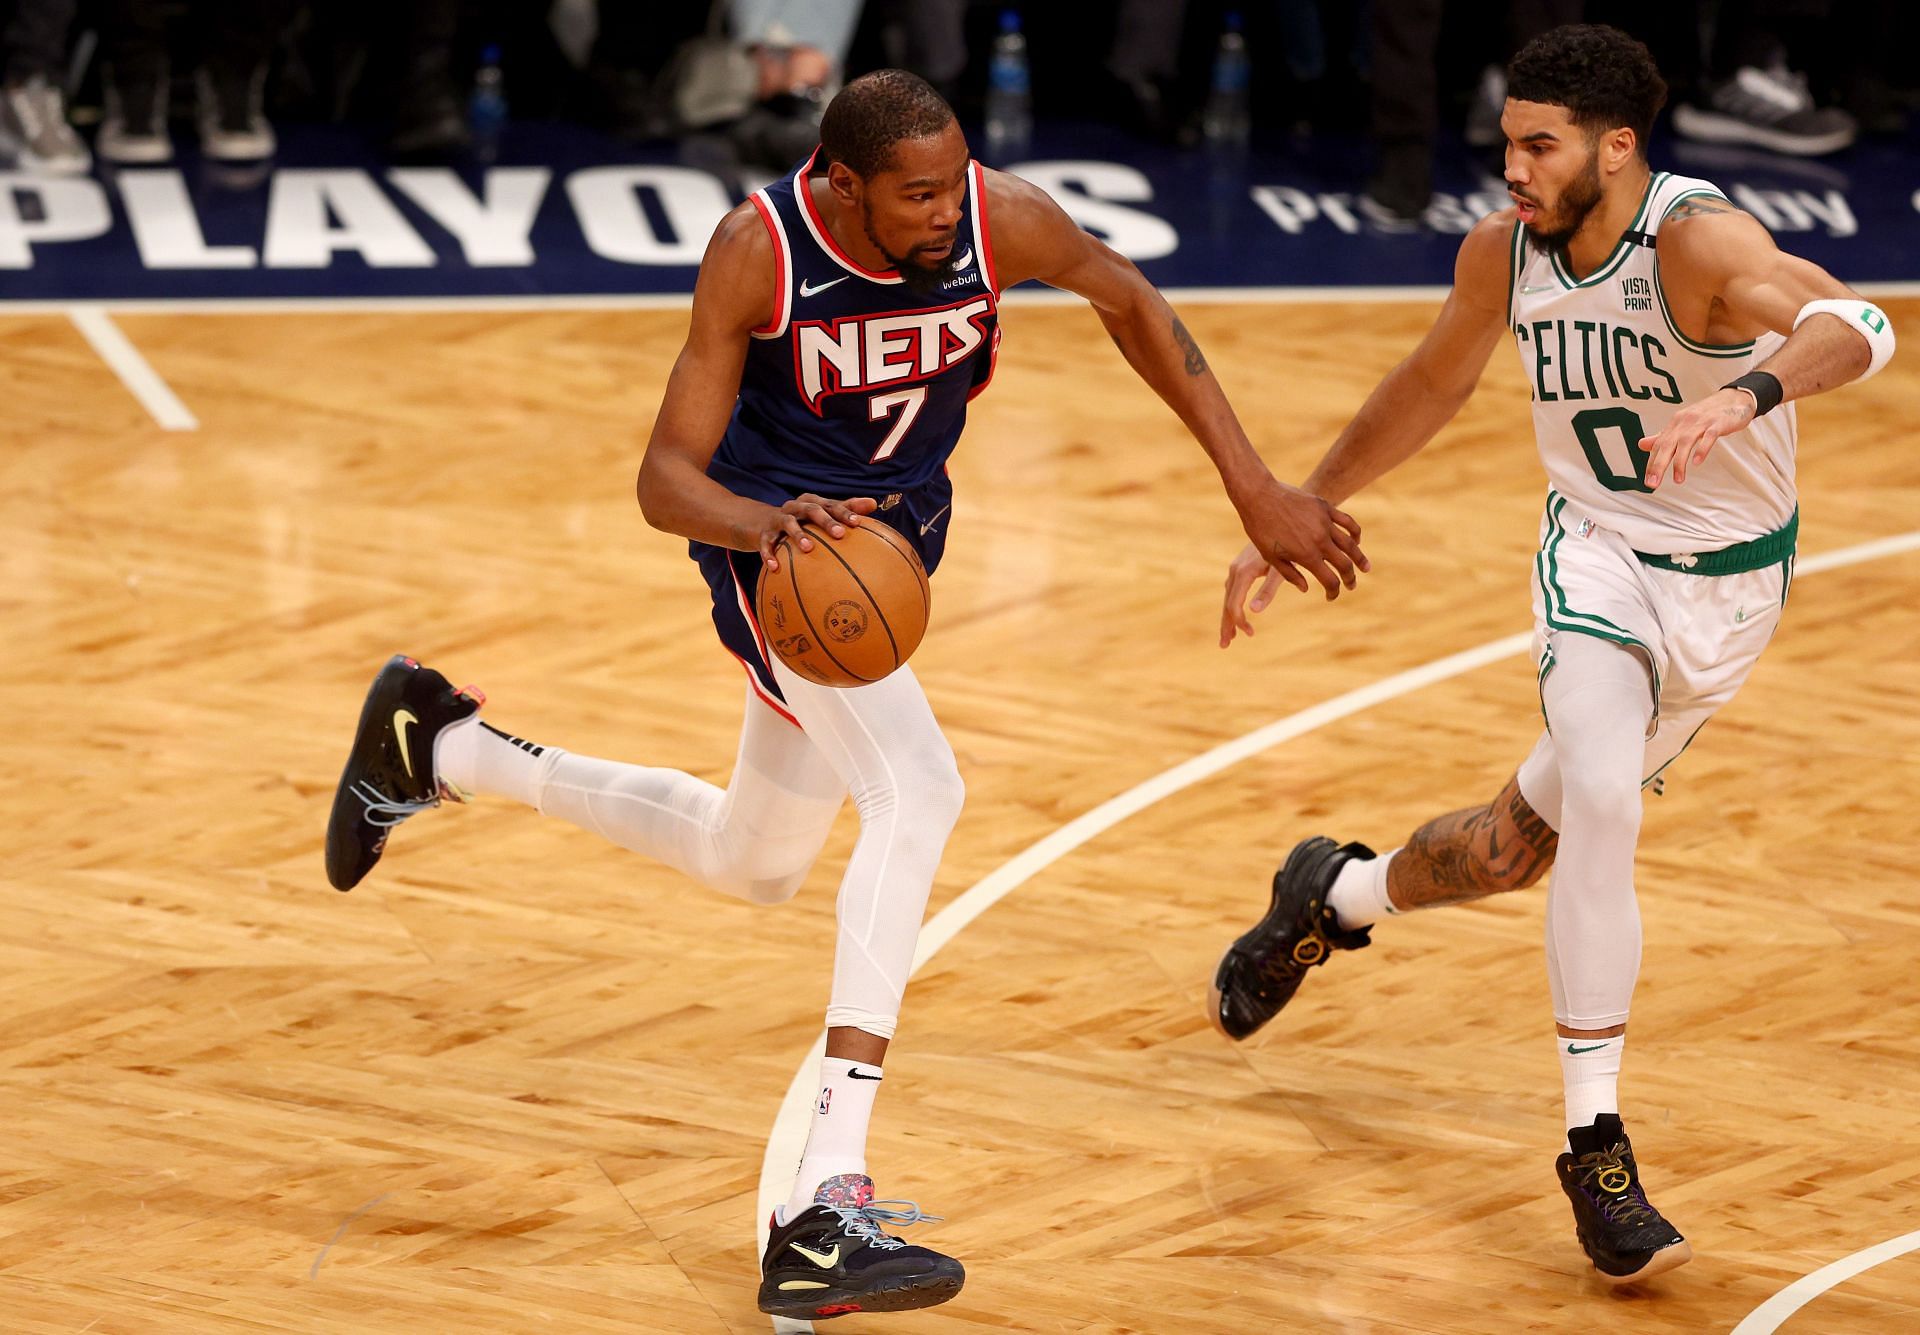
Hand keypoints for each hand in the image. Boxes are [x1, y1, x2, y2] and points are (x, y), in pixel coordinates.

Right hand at [759, 494, 876, 570]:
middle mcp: (795, 507)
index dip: (844, 512)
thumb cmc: (801, 521)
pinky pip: (767, 544)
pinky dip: (769, 554)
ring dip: (798, 535)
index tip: (857, 523)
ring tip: (808, 549)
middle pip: (812, 510)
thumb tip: (874, 503)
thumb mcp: (821, 513)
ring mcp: (779, 519)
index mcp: (812, 502)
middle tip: (839, 534)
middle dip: (825, 521)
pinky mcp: (764, 534)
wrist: (762, 523)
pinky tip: (775, 568)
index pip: (831, 504)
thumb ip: (846, 508)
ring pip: (788, 523)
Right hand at [1221, 542, 1288, 646]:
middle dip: (1226, 625)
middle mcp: (1236, 570)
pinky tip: (1234, 612)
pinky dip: (1232, 604)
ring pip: (1228, 597)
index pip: (1234, 604)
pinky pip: (1232, 590)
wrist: (1281, 520)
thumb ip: (1269, 589)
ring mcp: (1236, 568)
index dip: (1239, 622)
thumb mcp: (1280, 569)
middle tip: (1224, 645)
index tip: (1250, 633)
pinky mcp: (1241, 566)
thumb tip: (1255, 611)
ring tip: (1230, 635)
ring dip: (1228, 617)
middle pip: (1227, 603)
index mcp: (1243, 573)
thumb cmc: (1286, 545)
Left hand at [1233, 477, 1367, 603]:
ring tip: (1365, 568)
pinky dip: (1355, 533)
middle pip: (1344, 564)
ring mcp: (1325, 522)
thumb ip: (1290, 574)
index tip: (1331, 596)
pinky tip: (1357, 541)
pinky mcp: (1325, 507)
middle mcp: (1320, 541)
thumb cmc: (1261, 529)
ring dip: (1360, 558)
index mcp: (1306, 556)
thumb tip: (1306, 588)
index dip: (1333, 592)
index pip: (1329, 580)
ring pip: (1350, 544)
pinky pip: (1347, 522)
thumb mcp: (1271, 557)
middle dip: (1350, 578)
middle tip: (1352, 585)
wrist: (1259, 496)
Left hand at [1640, 388, 1755, 488]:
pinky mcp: (1718, 423)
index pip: (1659, 445)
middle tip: (1653, 483)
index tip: (1648, 480)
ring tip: (1678, 479)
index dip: (1652, 463)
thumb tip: (1642, 444)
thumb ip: (1664, 436)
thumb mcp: (1683, 424)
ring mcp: (1702, 422)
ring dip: (1680, 462)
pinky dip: (1702, 449)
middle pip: (1668, 444)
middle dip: (1658, 465)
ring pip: (1686, 442)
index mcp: (1676, 423)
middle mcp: (1685, 422)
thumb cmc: (1707, 415)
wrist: (1734, 399)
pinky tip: (1697, 462)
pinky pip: (1709, 436)